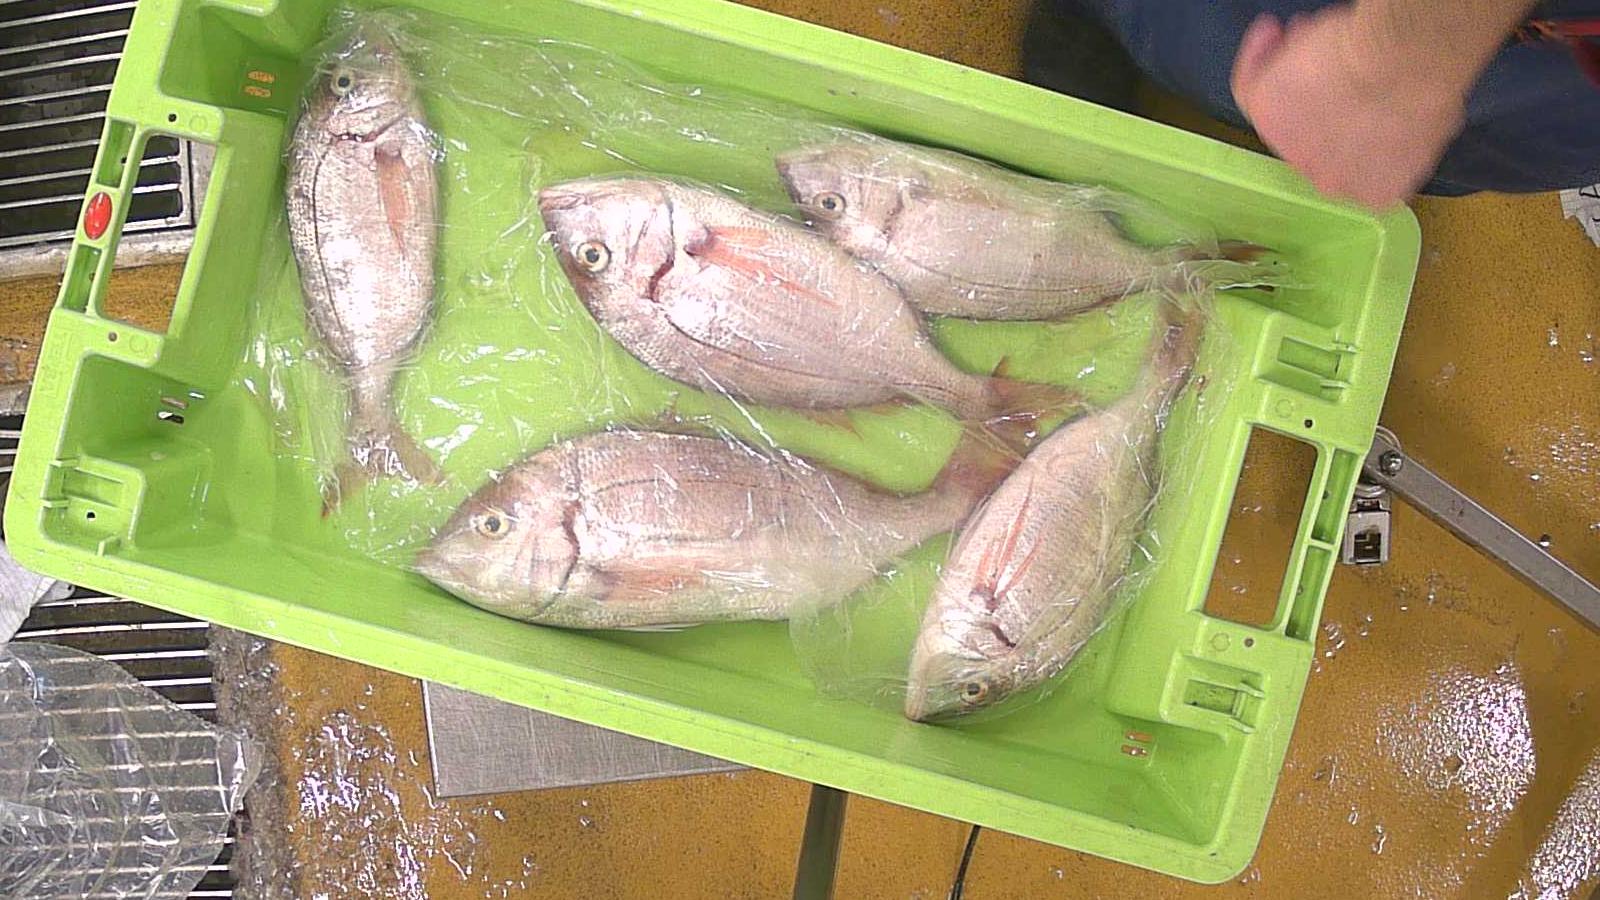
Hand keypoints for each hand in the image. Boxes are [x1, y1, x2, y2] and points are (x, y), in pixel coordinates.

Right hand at [1230, 6, 1469, 208]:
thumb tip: (1390, 115)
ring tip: (1302, 34)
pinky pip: (1250, 85)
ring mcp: (1290, 150)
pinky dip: (1257, 57)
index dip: (1356, 118)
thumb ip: (1404, 129)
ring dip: (1289, 73)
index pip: (1357, 160)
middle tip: (1329, 58)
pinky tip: (1269, 31)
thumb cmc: (1427, 86)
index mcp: (1373, 190)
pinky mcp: (1263, 113)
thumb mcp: (1434, 121)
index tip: (1359, 90)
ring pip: (1282, 112)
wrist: (1398, 65)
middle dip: (1322, 97)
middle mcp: (1328, 180)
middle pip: (1317, 136)